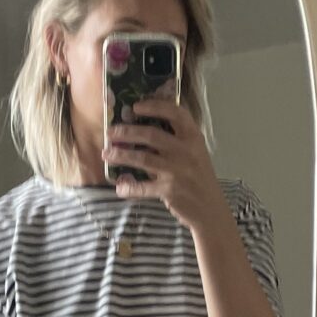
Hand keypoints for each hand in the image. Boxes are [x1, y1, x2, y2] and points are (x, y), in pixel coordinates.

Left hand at [104, 99, 230, 232]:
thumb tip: (142, 131)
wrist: (210, 210)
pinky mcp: (170, 190)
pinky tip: (119, 188)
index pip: (176, 113)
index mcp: (194, 138)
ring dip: (121, 155)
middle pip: (151, 135)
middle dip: (126, 132)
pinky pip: (142, 187)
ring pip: (142, 158)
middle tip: (110, 132)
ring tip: (106, 153)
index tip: (135, 106)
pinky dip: (129, 187)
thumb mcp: (195, 154)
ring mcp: (177, 171)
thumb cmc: (199, 179)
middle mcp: (186, 151)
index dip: (155, 106)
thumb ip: (176, 141)